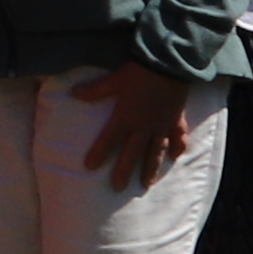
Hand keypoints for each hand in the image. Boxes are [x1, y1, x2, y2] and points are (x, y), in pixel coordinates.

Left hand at [78, 61, 196, 190]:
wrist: (170, 65)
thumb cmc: (140, 72)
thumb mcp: (115, 80)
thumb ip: (95, 90)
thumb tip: (73, 94)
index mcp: (125, 117)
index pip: (108, 140)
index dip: (98, 153)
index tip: (90, 168)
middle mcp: (144, 126)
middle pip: (132, 153)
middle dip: (124, 171)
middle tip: (118, 188)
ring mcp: (161, 125)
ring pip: (155, 152)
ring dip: (150, 168)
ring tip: (146, 184)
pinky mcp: (176, 120)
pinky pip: (178, 138)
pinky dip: (178, 148)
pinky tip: (176, 158)